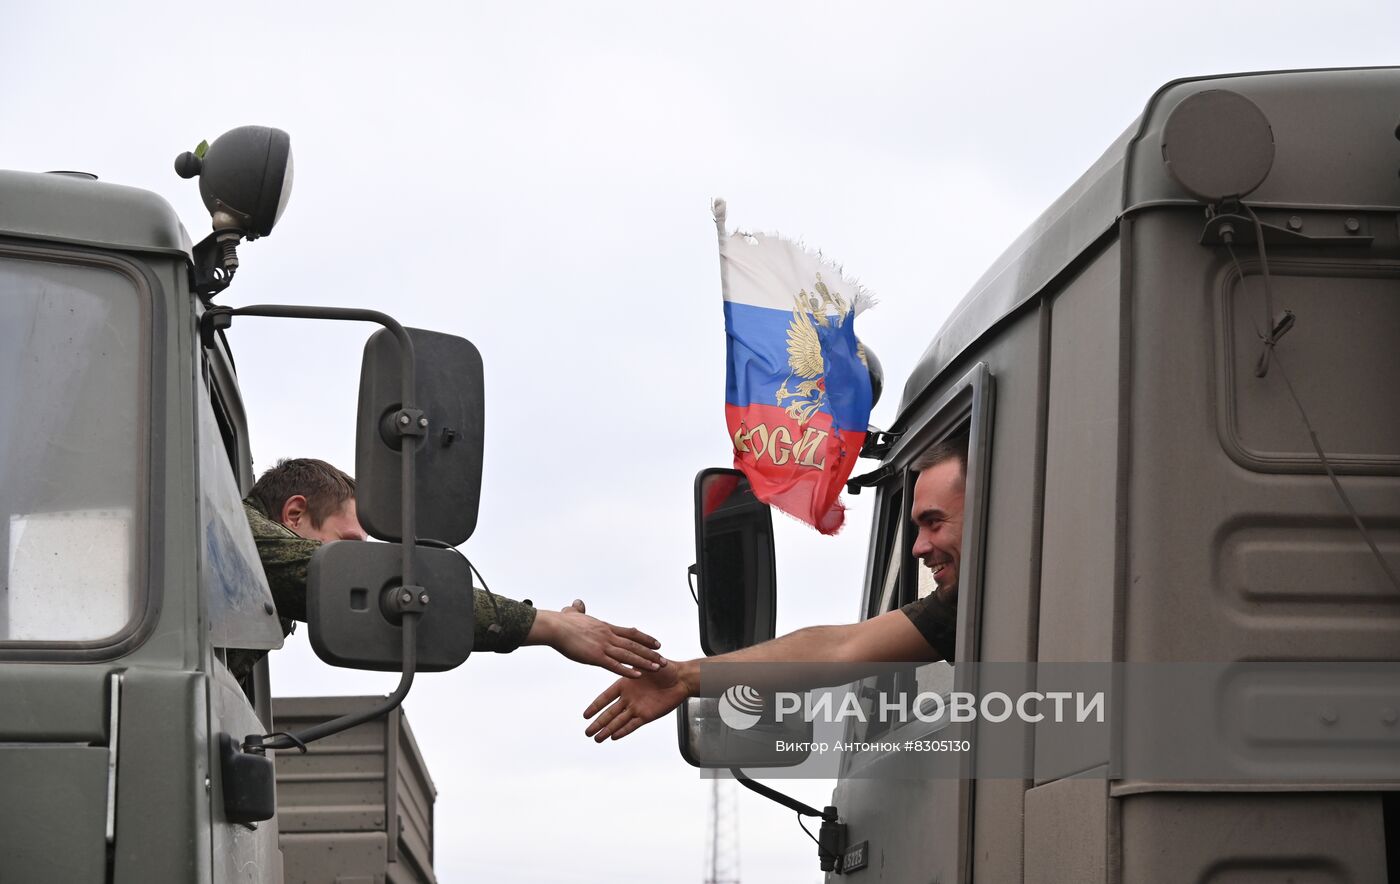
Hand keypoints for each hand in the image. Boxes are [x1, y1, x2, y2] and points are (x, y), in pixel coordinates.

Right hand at [531, 599, 665, 677]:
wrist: (555, 627)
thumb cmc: (562, 622)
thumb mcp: (573, 614)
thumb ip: (578, 610)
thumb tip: (578, 603)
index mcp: (606, 627)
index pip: (631, 633)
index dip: (646, 639)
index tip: (657, 644)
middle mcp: (608, 636)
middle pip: (634, 645)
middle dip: (651, 653)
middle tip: (664, 660)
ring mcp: (603, 646)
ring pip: (629, 655)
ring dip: (644, 662)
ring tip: (658, 668)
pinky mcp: (595, 657)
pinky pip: (615, 665)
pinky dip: (628, 670)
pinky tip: (638, 675)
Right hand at [583, 660, 694, 741]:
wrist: (681, 679)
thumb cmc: (665, 669)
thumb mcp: (644, 664)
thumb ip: (632, 667)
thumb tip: (620, 659)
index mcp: (625, 684)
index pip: (606, 697)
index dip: (595, 706)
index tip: (585, 715)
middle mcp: (629, 698)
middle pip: (610, 713)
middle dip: (598, 723)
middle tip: (587, 732)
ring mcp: (637, 707)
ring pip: (619, 721)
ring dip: (608, 730)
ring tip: (597, 738)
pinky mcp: (647, 715)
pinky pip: (633, 724)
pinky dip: (624, 731)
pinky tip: (614, 736)